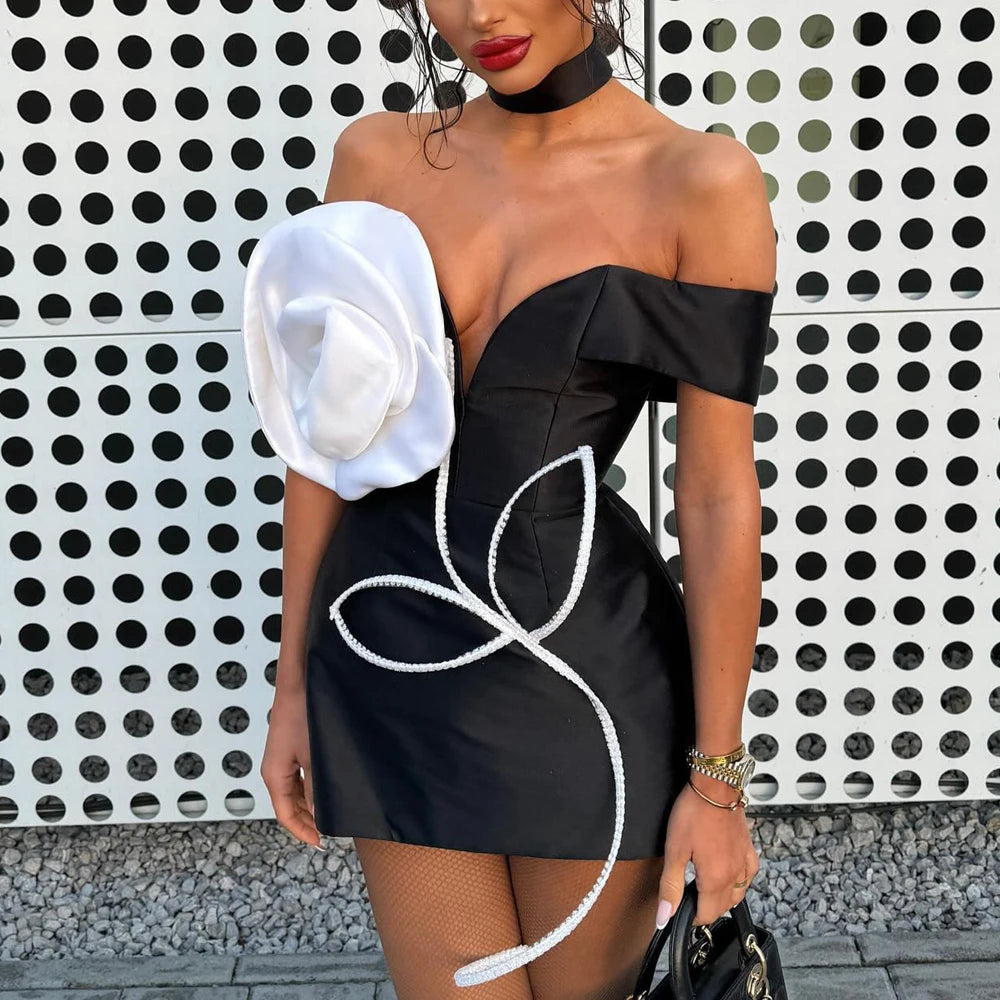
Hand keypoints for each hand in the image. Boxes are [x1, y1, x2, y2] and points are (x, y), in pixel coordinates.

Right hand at [259, 682, 322, 848]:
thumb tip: (320, 814)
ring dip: (311, 805)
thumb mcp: (314, 756)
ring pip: (295, 792)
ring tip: (333, 814)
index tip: (322, 843)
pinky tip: (327, 789)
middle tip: (333, 832)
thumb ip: (316, 788)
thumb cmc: (304, 714)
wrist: (300, 681)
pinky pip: (299, 777)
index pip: (286, 815)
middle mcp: (275, 770)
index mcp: (274, 775)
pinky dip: (311, 788)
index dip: (303, 831)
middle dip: (309, 820)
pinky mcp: (291, 747)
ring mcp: (282, 758)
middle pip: (289, 805)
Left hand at [656, 776, 758, 927]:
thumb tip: (664, 916)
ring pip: (737, 894)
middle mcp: (735, 875)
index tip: (680, 909)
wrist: (715, 786)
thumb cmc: (693, 812)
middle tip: (687, 896)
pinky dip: (739, 882)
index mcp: (716, 880)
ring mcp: (744, 862)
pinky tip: (729, 874)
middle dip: (705, 908)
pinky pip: (748, 876)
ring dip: (721, 898)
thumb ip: (670, 886)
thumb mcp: (674, 850)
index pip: (707, 915)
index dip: (691, 917)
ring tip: (704, 888)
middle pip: (722, 907)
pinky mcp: (748, 849)